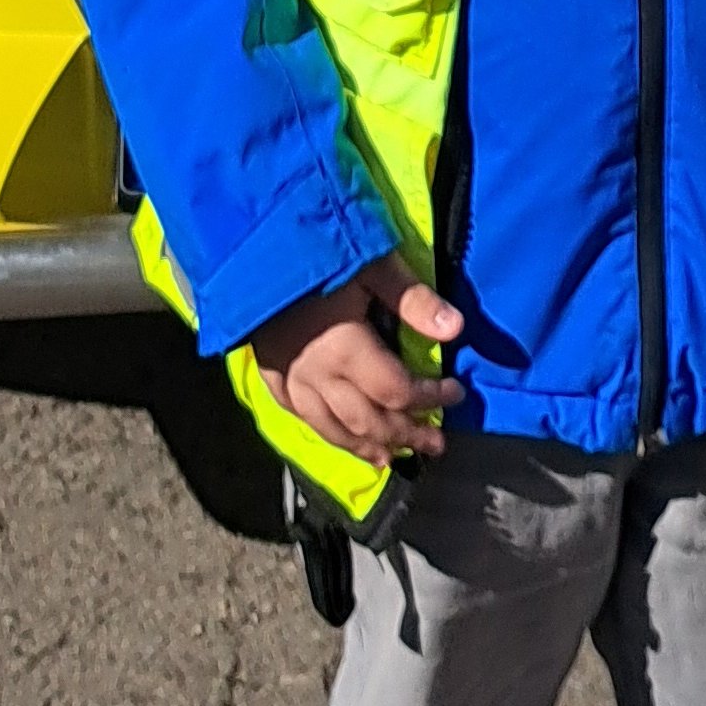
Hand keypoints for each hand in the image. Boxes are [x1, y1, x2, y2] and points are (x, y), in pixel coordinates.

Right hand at [250, 252, 464, 468]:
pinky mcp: (270, 376)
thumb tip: (455, 329)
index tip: (455, 394)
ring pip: (333, 430)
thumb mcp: (372, 265)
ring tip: (392, 457)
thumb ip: (412, 299)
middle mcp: (319, 377)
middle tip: (434, 443)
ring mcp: (291, 381)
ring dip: (367, 447)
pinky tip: (340, 438)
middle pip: (369, 422)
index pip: (397, 392)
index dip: (430, 399)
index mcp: (347, 351)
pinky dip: (327, 434)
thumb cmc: (317, 252)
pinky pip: (301, 418)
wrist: (249, 249)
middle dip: (406, 435)